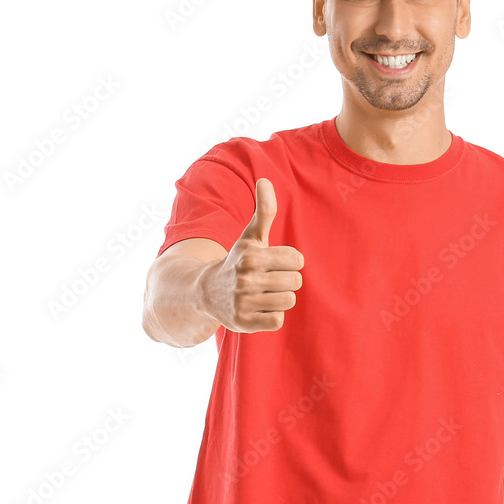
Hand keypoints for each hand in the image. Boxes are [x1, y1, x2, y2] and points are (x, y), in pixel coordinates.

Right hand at [198, 178, 303, 332]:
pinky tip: (258, 308)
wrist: (205, 291)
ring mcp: (244, 302)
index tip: (274, 263)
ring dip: (279, 298)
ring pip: (288, 301)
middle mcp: (246, 278)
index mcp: (252, 255)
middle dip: (285, 281)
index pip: (297, 261)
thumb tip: (265, 180)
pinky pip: (277, 320)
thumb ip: (264, 211)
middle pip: (295, 282)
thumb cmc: (238, 261)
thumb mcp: (250, 237)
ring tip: (262, 294)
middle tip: (267, 280)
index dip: (290, 263)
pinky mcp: (243, 323)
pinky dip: (271, 316)